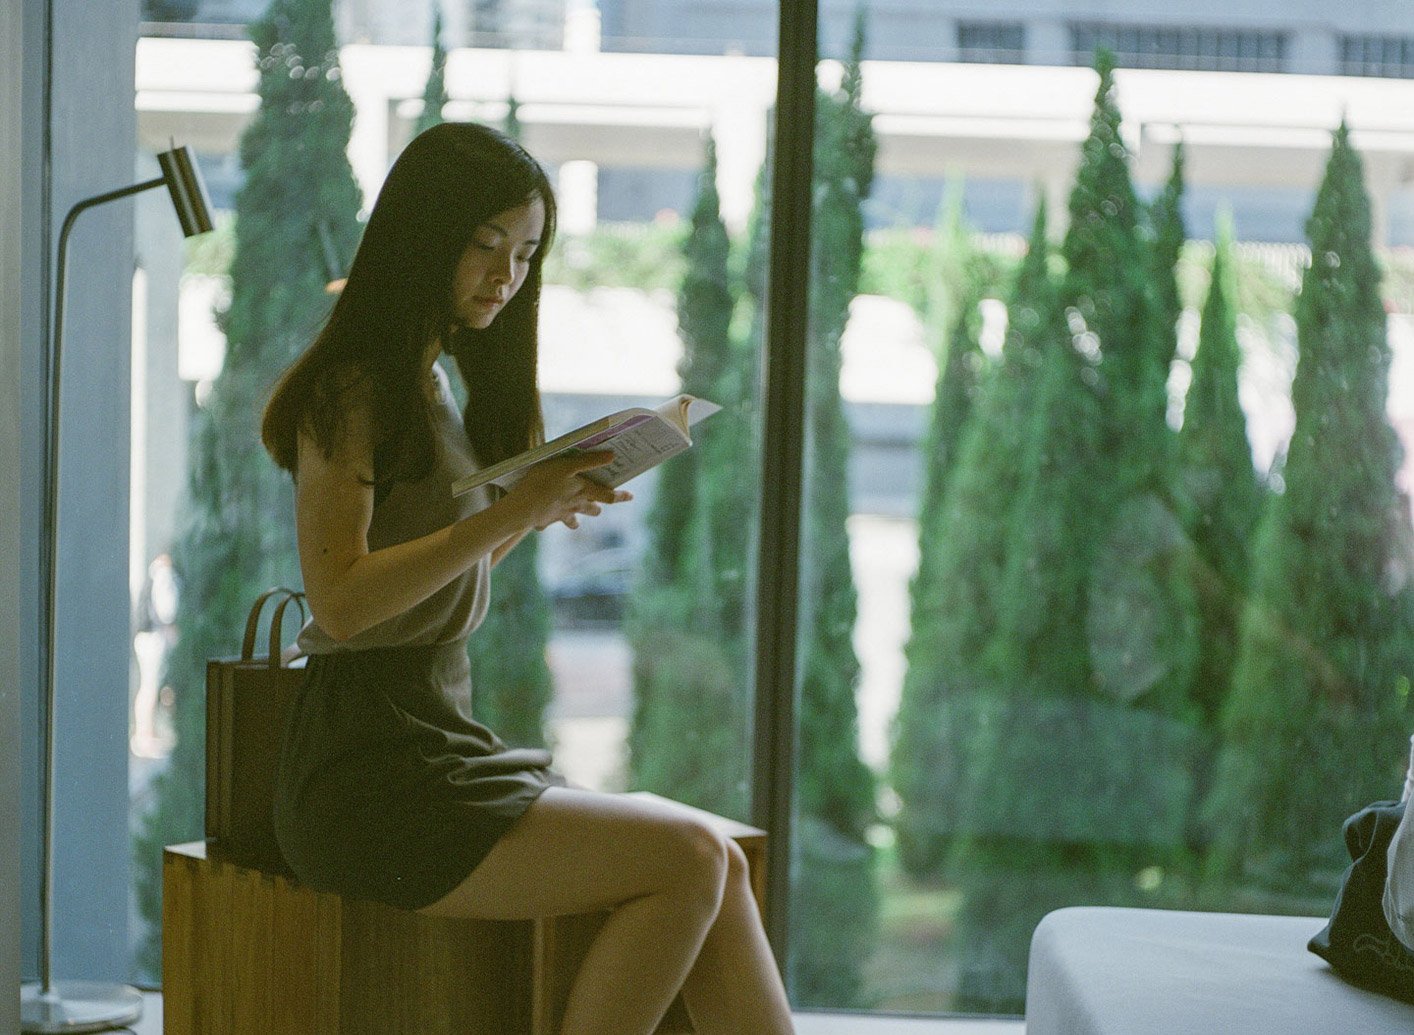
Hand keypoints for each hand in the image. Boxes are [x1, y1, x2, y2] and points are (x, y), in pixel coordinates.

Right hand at [504, 450, 632, 530]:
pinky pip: (550, 522)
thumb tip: (612, 457)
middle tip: (598, 505)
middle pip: (594, 510)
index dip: (621, 496)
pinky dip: (550, 520)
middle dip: (597, 507)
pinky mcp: (545, 522)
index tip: (630, 496)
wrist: (522, 507)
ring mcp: (561, 516)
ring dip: (576, 518)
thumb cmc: (544, 482)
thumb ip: (590, 461)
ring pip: (575, 521)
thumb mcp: (567, 465)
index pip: (609, 496)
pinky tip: (543, 516)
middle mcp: (576, 506)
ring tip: (573, 513)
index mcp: (583, 492)